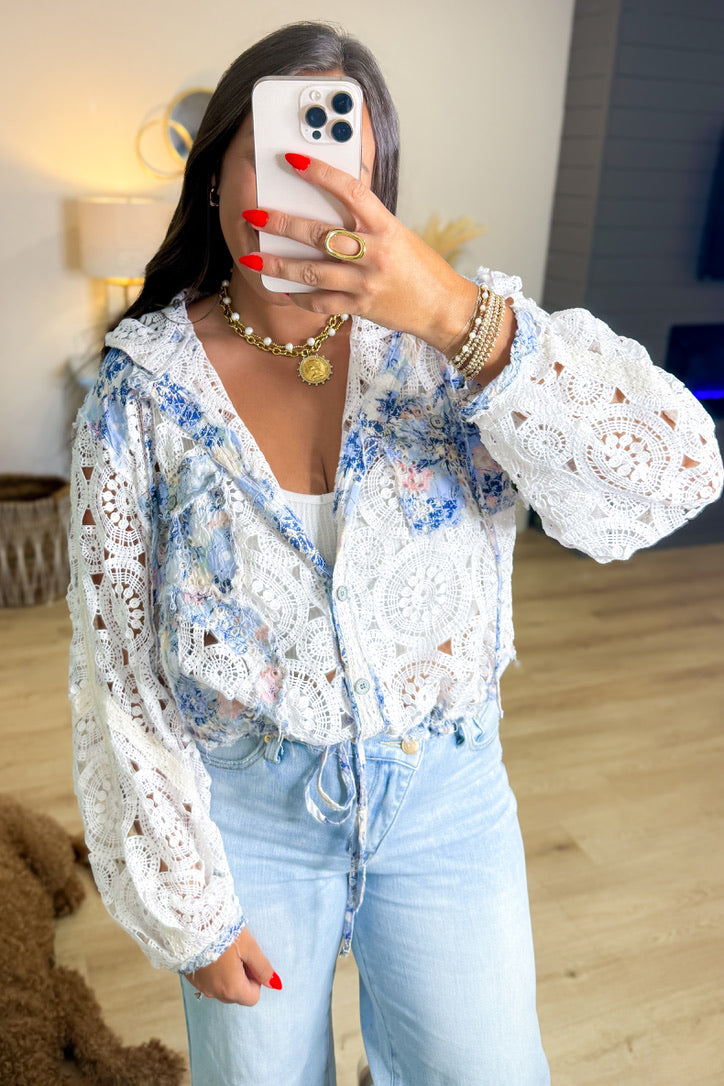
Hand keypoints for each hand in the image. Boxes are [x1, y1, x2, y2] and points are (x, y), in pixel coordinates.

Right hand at [185, 926, 281, 1005]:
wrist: (190, 920)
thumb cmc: (222, 931)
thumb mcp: (249, 946)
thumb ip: (262, 967)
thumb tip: (274, 983)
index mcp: (231, 988)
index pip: (252, 998)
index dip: (255, 979)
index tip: (249, 960)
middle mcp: (214, 992)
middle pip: (237, 995)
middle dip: (241, 978)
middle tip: (238, 953)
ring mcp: (200, 986)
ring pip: (222, 988)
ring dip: (227, 975)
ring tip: (225, 951)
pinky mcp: (190, 978)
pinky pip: (208, 982)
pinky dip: (213, 972)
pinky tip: (212, 952)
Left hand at [238, 153, 478, 353]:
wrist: (443, 307)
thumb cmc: (420, 267)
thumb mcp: (398, 235)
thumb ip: (366, 223)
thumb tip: (328, 206)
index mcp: (386, 226)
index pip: (351, 191)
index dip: (320, 173)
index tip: (292, 160)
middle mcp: (375, 253)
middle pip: (319, 234)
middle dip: (282, 223)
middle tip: (254, 214)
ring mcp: (366, 282)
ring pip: (312, 271)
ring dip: (278, 264)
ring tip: (252, 256)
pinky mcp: (360, 307)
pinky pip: (321, 302)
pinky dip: (299, 296)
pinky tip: (284, 289)